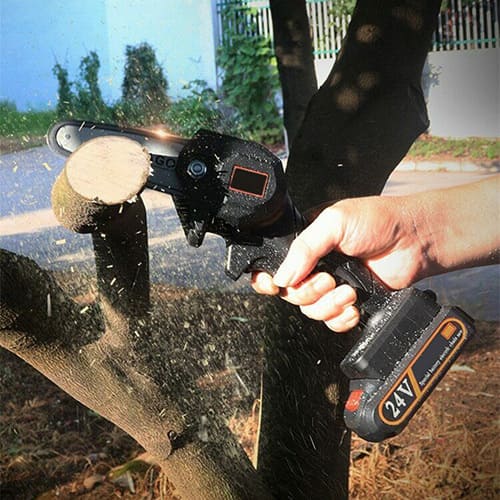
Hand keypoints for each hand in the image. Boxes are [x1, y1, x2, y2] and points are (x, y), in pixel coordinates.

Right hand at [252, 195, 428, 331]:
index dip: (269, 280)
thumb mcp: (335, 222)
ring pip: (311, 311)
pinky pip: (332, 322)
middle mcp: (315, 266)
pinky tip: (354, 305)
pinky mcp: (349, 302)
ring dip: (328, 305)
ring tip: (348, 290)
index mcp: (305, 243)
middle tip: (329, 279)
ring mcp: (332, 285)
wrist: (416, 240)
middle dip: (308, 291)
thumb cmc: (379, 220)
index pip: (275, 266)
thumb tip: (281, 276)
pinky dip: (341, 318)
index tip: (275, 286)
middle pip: (291, 294)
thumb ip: (304, 248)